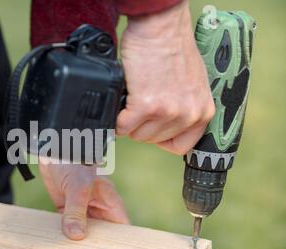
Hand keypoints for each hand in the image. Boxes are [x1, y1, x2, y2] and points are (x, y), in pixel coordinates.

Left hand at [39, 162, 128, 239]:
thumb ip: (76, 210)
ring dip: (79, 245)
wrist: (53, 149)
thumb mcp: (77, 186)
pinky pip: (69, 229)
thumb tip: (76, 236)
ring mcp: (83, 212)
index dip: (122, 246)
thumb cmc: (73, 161)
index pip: (122, 230)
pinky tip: (58, 248)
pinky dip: (65, 237)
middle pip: (103, 237)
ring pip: (85, 235)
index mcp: (110, 203)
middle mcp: (98, 210)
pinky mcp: (67, 212)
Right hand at [117, 0, 214, 154]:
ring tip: (133, 98)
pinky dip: (118, 117)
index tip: (153, 127)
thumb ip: (183, 107)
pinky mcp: (147, 106)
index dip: (162, 138)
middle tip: (140, 103)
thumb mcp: (191, 83)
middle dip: (142, 124)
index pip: (182, 146)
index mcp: (203, 111)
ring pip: (137, 135)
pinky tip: (124, 100)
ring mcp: (169, 112)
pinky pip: (123, 126)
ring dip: (129, 120)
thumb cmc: (173, 47)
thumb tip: (163, 122)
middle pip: (153, 140)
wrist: (160, 27)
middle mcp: (189, 114)